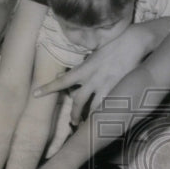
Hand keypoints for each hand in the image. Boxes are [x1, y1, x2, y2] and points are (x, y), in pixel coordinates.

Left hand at [32, 23, 156, 123]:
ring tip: (91, 128)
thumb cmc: (115, 41)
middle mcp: (92, 78)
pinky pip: (110, 106)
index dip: (48, 88)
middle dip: (74, 114)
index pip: (62, 80)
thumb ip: (85, 64)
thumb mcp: (95, 52)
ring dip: (90, 118)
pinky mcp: (119, 89)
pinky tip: (108, 122)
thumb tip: (70, 71)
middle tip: (73, 123)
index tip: (35, 95)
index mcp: (85, 68)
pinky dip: (107, 114)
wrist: (134, 40)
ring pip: (93, 107)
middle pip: (78, 101)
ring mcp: (106, 85)